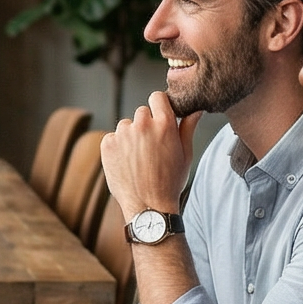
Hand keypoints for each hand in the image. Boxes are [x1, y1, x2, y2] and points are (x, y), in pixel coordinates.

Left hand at [100, 92, 200, 220]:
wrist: (148, 207)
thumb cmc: (171, 181)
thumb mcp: (186, 154)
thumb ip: (187, 128)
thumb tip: (195, 109)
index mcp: (164, 124)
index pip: (157, 97)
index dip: (159, 106)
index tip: (160, 117)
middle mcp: (142, 125)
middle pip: (142, 112)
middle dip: (146, 124)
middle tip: (151, 147)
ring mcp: (122, 134)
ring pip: (126, 125)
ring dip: (131, 136)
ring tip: (139, 159)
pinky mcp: (107, 144)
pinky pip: (112, 137)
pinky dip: (118, 147)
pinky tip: (127, 163)